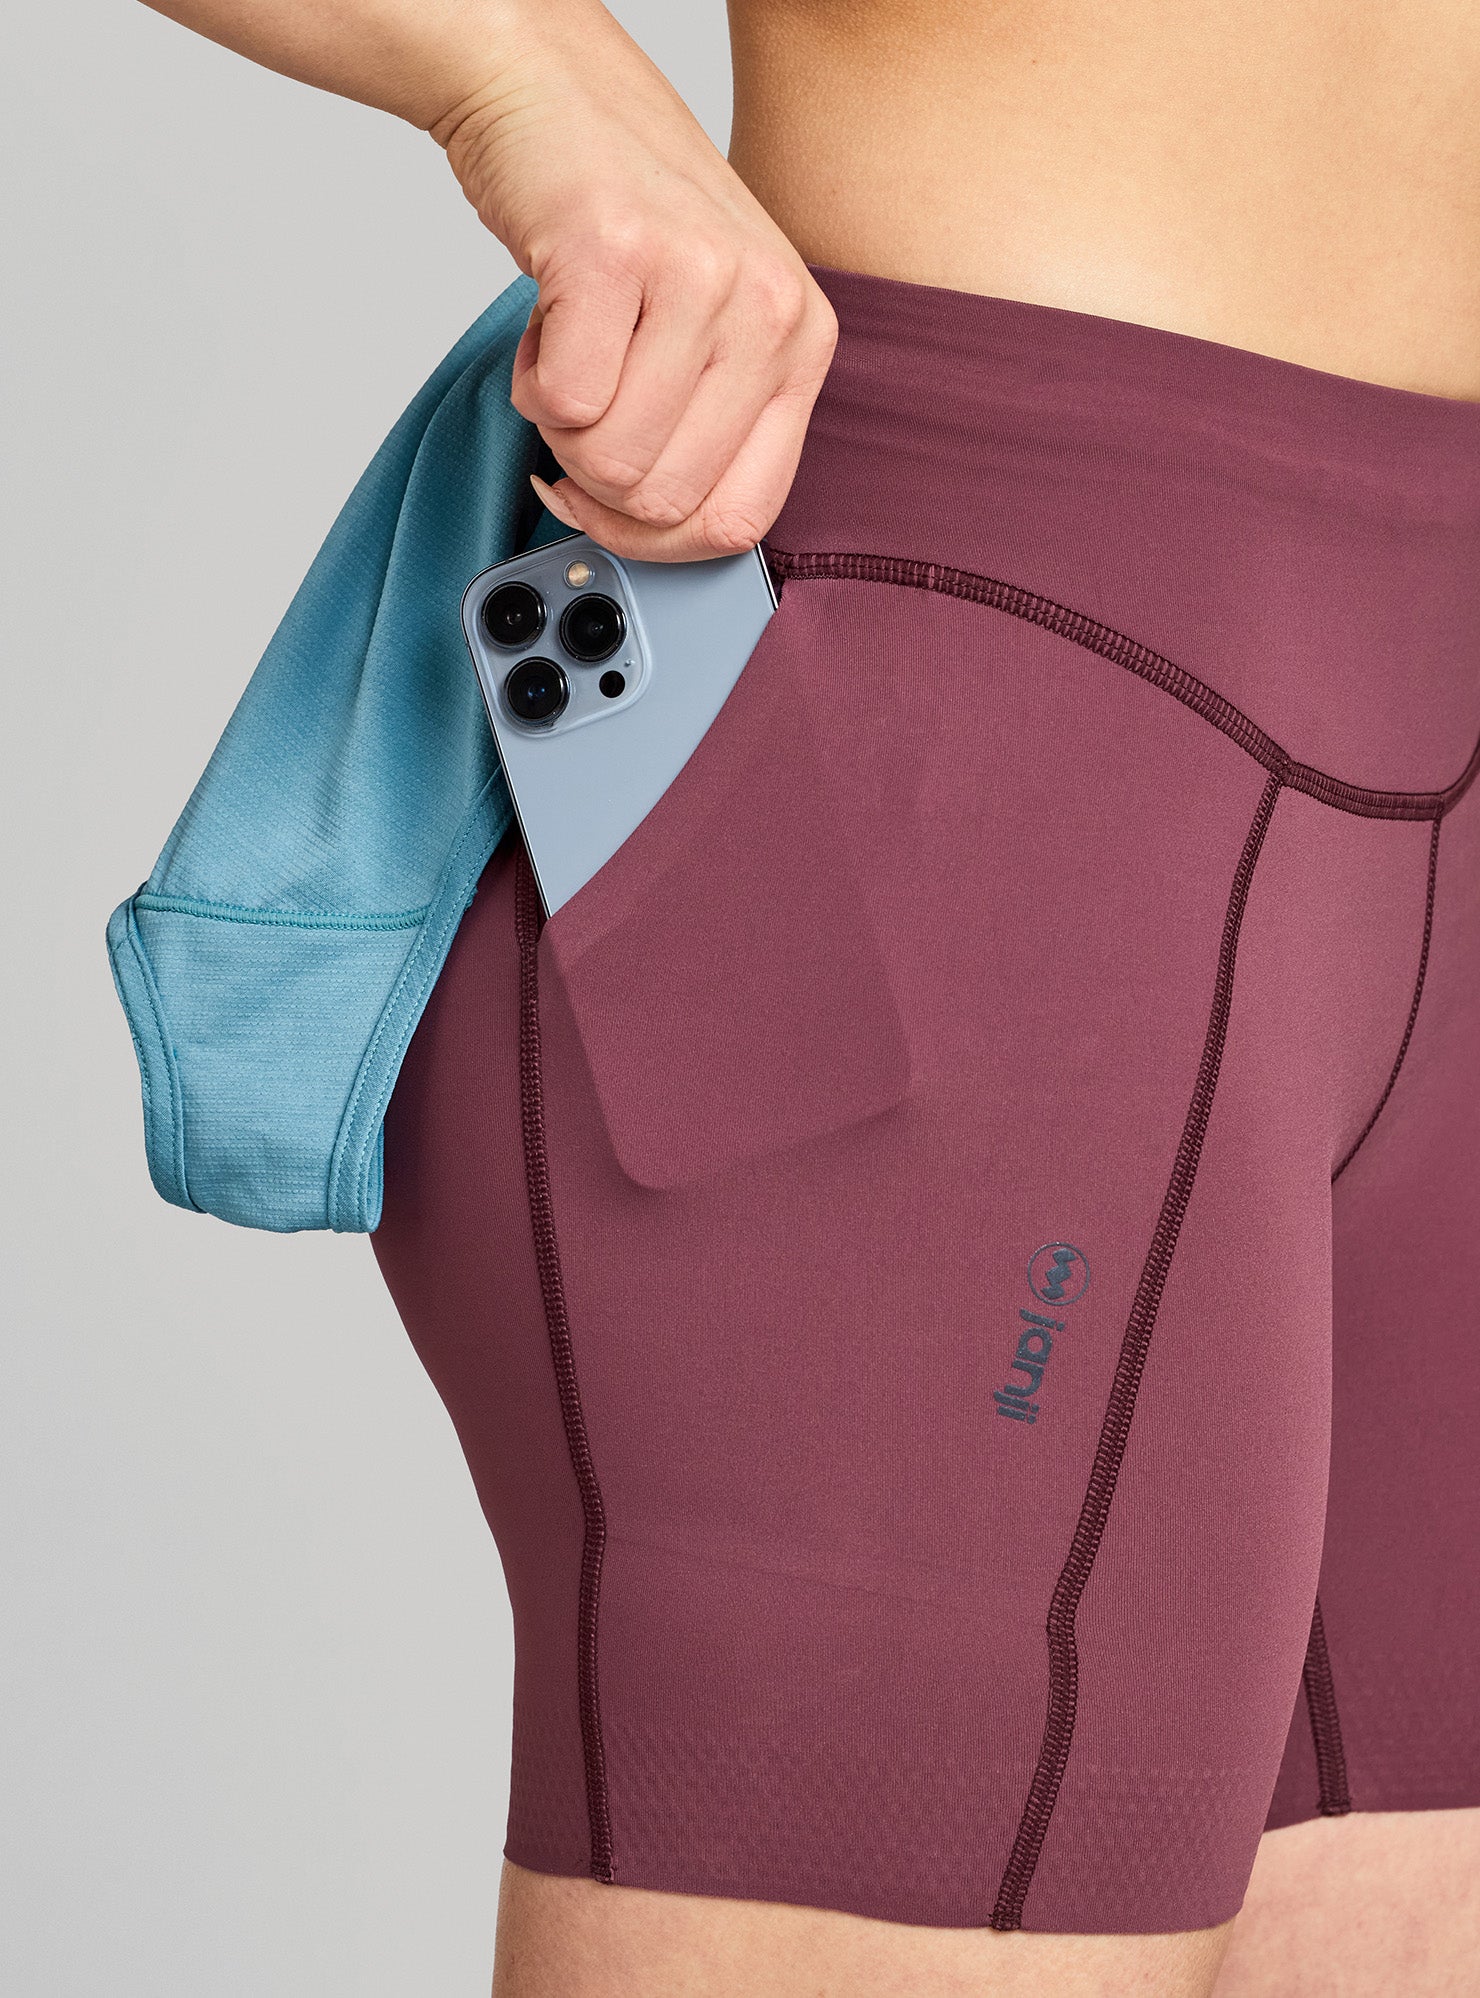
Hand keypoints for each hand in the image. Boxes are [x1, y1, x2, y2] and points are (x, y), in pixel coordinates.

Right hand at [435, 2, 837, 559]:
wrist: (548, 88)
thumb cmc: (624, 218)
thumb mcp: (711, 324)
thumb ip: (715, 423)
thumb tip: (663, 535)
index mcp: (804, 342)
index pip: (742, 518)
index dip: (657, 541)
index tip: (612, 509)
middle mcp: (768, 307)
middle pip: (664, 500)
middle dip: (595, 479)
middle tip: (580, 411)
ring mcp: (698, 275)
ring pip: (609, 459)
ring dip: (558, 426)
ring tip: (568, 352)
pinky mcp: (616, 251)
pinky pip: (560, 401)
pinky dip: (527, 379)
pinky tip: (545, 323)